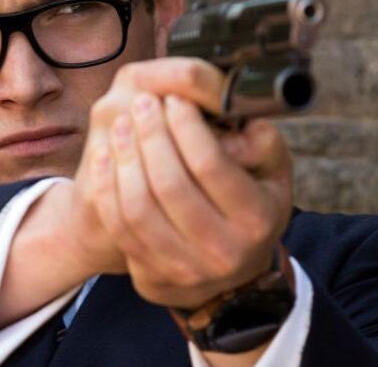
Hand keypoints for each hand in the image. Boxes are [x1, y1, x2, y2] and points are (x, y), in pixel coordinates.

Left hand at [71, 57, 292, 307]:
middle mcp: (223, 251)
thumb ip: (258, 139)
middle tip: (143, 102)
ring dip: (125, 158)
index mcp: (256, 220)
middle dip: (151, 135)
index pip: (210, 165)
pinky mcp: (151, 276)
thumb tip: (223, 112)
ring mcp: (185, 270)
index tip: (174, 99)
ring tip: (122, 123)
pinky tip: (105, 155)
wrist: (231, 273)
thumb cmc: (250, 206)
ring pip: (138, 208)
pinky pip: (118, 227)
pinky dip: (106, 187)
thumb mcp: (272, 172)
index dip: (186, 126)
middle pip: (169, 185)